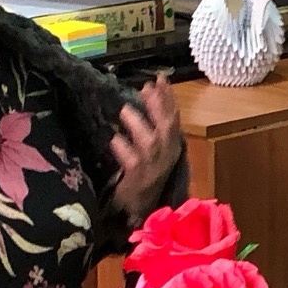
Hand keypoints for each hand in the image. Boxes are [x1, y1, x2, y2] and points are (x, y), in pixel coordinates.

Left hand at [110, 77, 183, 221]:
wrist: (138, 210)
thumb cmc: (143, 175)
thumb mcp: (151, 148)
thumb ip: (150, 123)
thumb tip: (144, 91)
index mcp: (171, 146)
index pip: (173, 117)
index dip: (168, 97)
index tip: (161, 78)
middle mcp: (166, 154)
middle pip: (166, 126)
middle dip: (158, 105)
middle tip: (147, 86)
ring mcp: (153, 166)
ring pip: (150, 141)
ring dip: (138, 124)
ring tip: (124, 110)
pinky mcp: (138, 177)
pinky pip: (131, 160)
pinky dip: (123, 148)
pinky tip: (113, 139)